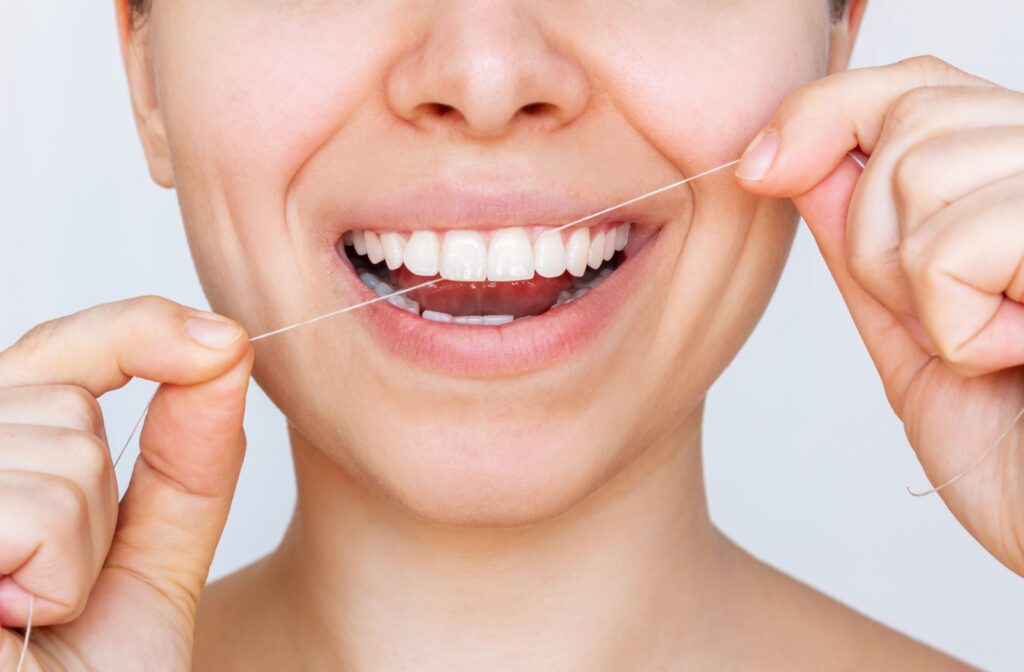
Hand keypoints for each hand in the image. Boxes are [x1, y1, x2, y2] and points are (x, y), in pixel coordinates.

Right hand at [0, 297, 251, 669]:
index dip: (138, 331)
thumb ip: (186, 463)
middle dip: (101, 507)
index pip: (59, 353)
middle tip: (57, 593)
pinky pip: (30, 508)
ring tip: (28, 617)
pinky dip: (54, 576)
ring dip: (79, 554)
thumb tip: (224, 349)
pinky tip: (10, 622)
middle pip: (63, 405)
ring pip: (59, 453)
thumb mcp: (149, 568)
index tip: (221, 342)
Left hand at [737, 56, 1023, 575]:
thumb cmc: (1014, 453)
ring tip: (990, 344)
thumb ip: (867, 243)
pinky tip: (1017, 355)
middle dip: (879, 238)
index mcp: (1019, 182)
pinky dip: (956, 325)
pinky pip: (953, 246)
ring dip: (918, 289)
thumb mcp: (913, 334)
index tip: (761, 167)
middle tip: (943, 322)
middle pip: (908, 123)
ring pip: (922, 174)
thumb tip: (801, 160)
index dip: (828, 112)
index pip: (916, 86)